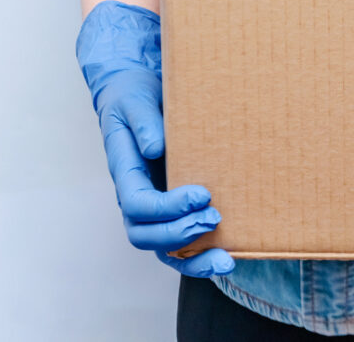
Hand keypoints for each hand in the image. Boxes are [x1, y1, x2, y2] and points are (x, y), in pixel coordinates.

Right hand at [77, 1, 234, 276]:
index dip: (168, 207)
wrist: (135, 95)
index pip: (138, 204)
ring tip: (226, 259)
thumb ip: (144, 122)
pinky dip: (200, 255)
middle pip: (146, 236)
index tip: (203, 192)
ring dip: (193, 258)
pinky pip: (180, 243)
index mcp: (125, 172)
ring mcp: (154, 206)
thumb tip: (155, 149)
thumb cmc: (134, 97)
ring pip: (163, 249)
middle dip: (180, 235)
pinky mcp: (172, 207)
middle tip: (215, 219)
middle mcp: (137, 196)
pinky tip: (228, 256)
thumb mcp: (135, 101)